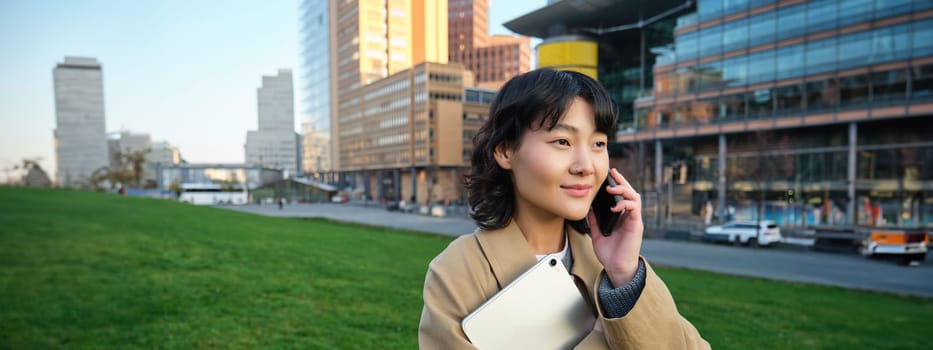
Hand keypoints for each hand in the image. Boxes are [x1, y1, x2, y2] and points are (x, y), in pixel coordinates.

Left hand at [587, 168, 642, 286]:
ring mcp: (634, 220)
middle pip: (630, 192)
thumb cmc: (609, 253)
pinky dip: (625, 204)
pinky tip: (615, 206)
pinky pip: (634, 209)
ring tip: (611, 188)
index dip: (617, 184)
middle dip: (622, 181)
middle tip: (613, 172)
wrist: (616, 268)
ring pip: (635, 197)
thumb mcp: (597, 233)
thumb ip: (595, 221)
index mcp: (621, 216)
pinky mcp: (636, 226)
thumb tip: (589, 208)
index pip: (621, 195)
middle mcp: (629, 216)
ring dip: (624, 189)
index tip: (609, 174)